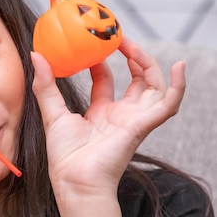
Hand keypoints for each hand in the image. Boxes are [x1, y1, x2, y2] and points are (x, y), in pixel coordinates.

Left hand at [31, 37, 185, 198]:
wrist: (75, 180)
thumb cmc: (65, 156)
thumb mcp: (52, 113)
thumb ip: (45, 85)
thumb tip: (36, 55)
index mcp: (100, 113)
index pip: (106, 81)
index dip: (103, 61)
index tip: (96, 43)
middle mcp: (120, 115)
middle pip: (135, 80)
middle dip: (131, 57)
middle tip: (117, 36)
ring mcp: (134, 119)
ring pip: (153, 86)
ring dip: (148, 64)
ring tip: (132, 45)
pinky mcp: (143, 125)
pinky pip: (169, 104)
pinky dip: (178, 86)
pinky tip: (179, 67)